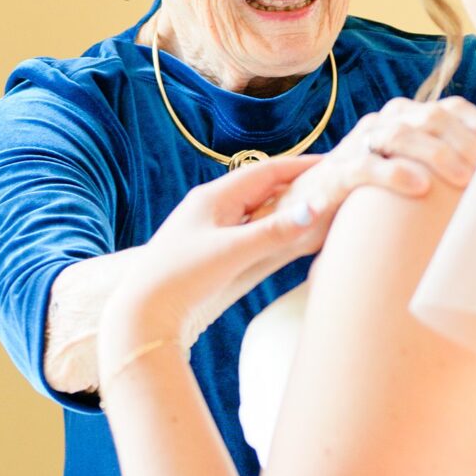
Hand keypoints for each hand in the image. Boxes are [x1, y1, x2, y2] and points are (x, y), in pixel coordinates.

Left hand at [99, 155, 339, 369]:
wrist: (143, 312)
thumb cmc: (182, 277)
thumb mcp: (233, 252)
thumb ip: (274, 232)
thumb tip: (314, 207)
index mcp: (214, 196)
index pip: (266, 171)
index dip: (300, 166)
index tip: (332, 163)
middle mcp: (210, 205)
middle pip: (261, 187)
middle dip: (295, 183)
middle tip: (329, 184)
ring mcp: (207, 226)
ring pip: (253, 208)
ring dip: (282, 206)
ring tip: (313, 207)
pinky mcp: (206, 248)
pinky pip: (245, 228)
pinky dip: (268, 227)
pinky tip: (280, 236)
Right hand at [271, 95, 475, 234]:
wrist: (309, 208)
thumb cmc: (375, 192)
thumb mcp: (417, 171)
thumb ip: (452, 154)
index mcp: (406, 118)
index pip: (452, 109)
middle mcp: (384, 123)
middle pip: (432, 117)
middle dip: (467, 141)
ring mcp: (358, 145)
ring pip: (401, 134)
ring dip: (437, 154)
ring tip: (464, 178)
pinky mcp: (336, 173)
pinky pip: (366, 166)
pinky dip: (394, 174)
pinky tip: (419, 187)